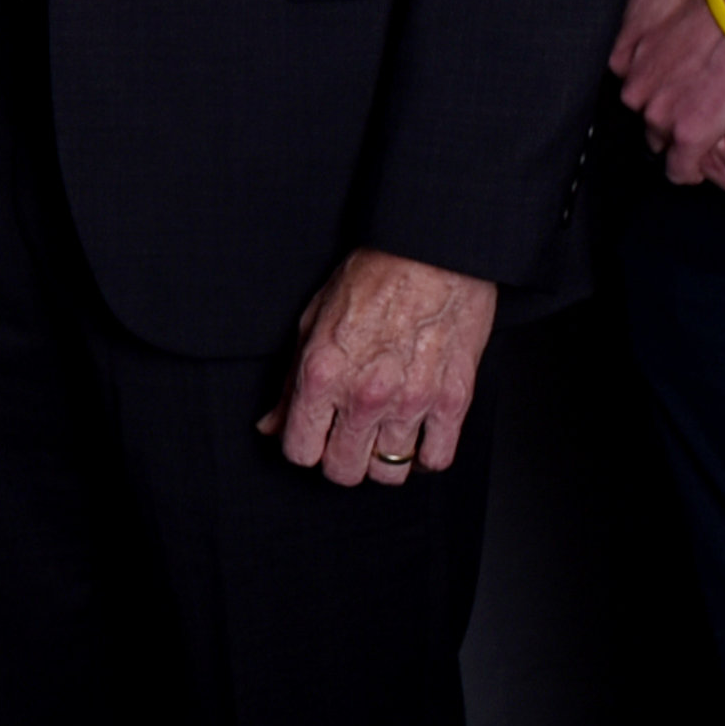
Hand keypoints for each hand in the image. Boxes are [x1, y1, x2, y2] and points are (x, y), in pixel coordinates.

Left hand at [261, 250, 496, 488]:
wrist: (433, 253)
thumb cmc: (373, 277)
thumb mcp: (312, 321)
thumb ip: (290, 381)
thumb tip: (270, 423)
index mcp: (322, 374)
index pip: (299, 450)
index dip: (302, 448)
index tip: (312, 438)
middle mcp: (364, 395)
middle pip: (344, 470)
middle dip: (340, 460)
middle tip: (347, 441)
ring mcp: (411, 402)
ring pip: (389, 472)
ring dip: (383, 460)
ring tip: (383, 436)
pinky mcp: (453, 401)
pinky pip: (437, 459)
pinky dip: (426, 457)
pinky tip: (418, 437)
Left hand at [609, 0, 724, 199]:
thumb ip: (631, 9)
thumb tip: (626, 19)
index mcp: (621, 56)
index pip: (628, 83)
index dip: (649, 84)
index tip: (664, 82)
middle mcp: (634, 87)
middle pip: (642, 111)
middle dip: (661, 108)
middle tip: (688, 99)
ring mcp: (660, 113)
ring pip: (658, 138)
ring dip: (675, 135)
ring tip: (699, 128)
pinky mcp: (689, 135)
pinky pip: (680, 168)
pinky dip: (686, 169)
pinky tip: (693, 167)